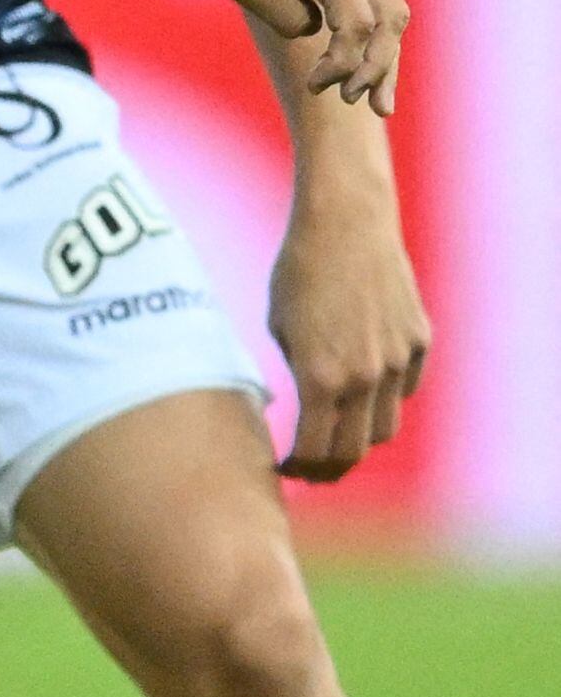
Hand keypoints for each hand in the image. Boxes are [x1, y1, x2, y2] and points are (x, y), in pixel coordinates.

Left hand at [190, 0, 404, 113]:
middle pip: (390, 19)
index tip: (318, 86)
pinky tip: (349, 55)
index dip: (346, 63)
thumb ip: (286, 15)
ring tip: (372, 94)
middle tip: (373, 108)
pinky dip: (369, 30)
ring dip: (384, 50)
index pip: (359, 26)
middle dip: (383, 66)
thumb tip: (315, 33)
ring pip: (388, 8)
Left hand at [266, 191, 429, 480]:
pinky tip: (365, 395)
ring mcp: (397, 361)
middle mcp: (364, 377)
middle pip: (354, 449)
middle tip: (313, 471)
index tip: (286, 472)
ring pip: (385, 426)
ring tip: (339, 438)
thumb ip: (293, 372)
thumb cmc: (298, 271)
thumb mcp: (278, 325)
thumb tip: (298, 410)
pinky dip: (385, 399)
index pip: (315, 448)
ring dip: (362, 439)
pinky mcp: (419, 343)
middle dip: (331, 467)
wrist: (346, 224)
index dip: (300, 468)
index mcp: (319, 376)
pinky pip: (404, 388)